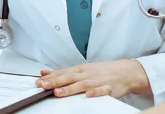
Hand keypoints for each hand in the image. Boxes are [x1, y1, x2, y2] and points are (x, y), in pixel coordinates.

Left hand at [35, 60, 150, 98]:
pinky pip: (102, 91)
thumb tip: (44, 72)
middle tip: (43, 86)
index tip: (38, 81)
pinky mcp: (109, 88)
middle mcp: (87, 75)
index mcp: (80, 70)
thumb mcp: (82, 69)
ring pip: (82, 85)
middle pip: (69, 78)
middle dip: (55, 82)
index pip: (62, 73)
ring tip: (59, 92)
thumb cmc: (102, 71)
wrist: (125, 72)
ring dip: (70, 88)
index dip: (50, 77)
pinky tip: (88, 95)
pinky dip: (95, 93)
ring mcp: (98, 81)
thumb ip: (63, 72)